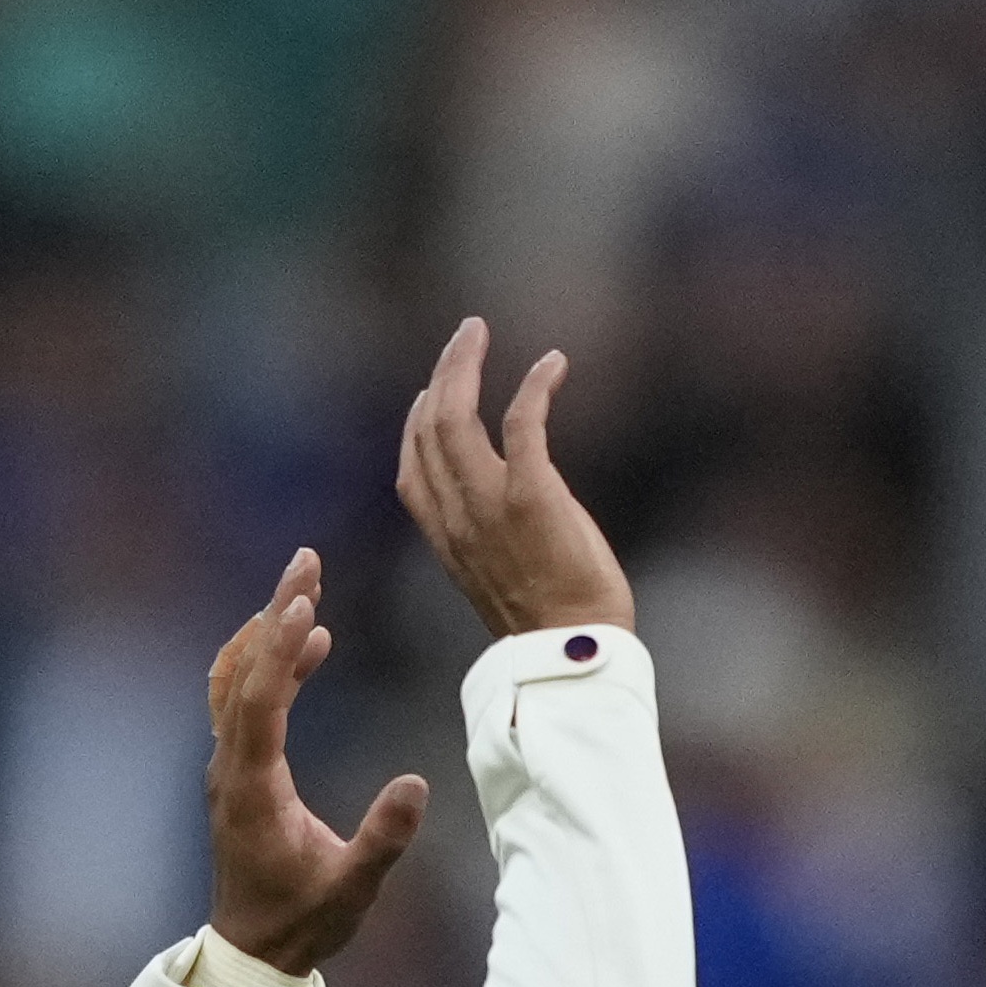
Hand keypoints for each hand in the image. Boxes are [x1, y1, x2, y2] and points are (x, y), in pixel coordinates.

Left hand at [205, 553, 428, 974]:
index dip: (281, 649)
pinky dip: (273, 663)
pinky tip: (310, 644)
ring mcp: (229, 767)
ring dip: (272, 632)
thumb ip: (382, 837)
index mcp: (252, 790)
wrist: (253, 952)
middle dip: (276, 614)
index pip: (262, 702)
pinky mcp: (238, 770)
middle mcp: (230, 769)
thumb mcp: (352, 888)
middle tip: (306, 560)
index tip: (305, 601)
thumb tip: (416, 782)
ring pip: (240, 680)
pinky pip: (247, 699)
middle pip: (245, 673)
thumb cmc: (301, 923)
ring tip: (310, 587)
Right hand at [398, 318, 630, 644]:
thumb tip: (499, 511)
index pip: (412, 468)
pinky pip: (521, 422)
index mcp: (446, 539)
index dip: (417, 422)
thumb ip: (485, 539)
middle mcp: (457, 518)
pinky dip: (534, 386)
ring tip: (480, 332)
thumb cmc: (551, 623)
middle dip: (444, 372)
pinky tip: (553, 364)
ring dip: (467, 364)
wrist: (572, 654)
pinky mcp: (531, 496)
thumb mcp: (500, 580)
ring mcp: (490, 506)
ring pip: (457, 416)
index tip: (434, 389)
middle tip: (467, 336)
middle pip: (429, 427)